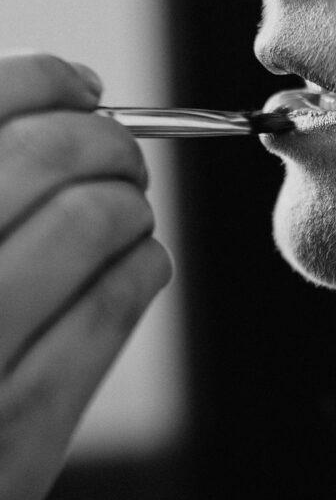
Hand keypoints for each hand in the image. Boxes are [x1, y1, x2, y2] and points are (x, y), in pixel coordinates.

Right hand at [0, 53, 172, 499]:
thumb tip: (46, 125)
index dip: (42, 84)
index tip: (80, 91)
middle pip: (43, 159)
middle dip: (106, 143)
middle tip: (122, 156)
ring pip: (88, 225)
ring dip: (131, 204)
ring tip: (130, 213)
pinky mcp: (27, 415)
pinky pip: (112, 308)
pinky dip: (144, 266)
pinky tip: (141, 264)